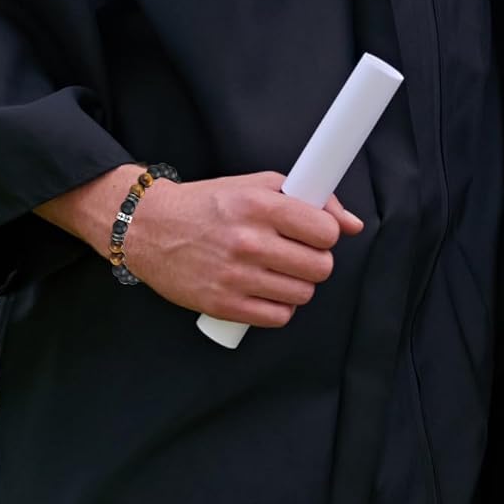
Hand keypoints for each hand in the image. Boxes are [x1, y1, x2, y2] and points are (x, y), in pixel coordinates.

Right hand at [44, 167, 360, 325]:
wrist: (151, 228)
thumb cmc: (210, 204)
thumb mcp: (259, 186)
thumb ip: (310, 199)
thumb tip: (353, 224)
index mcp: (260, 207)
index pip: (325, 231)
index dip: (327, 234)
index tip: (317, 234)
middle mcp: (249, 242)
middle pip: (319, 267)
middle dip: (317, 261)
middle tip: (301, 255)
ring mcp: (234, 276)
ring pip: (302, 294)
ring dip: (299, 285)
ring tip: (282, 271)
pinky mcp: (221, 304)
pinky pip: (276, 317)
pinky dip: (279, 307)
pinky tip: (268, 291)